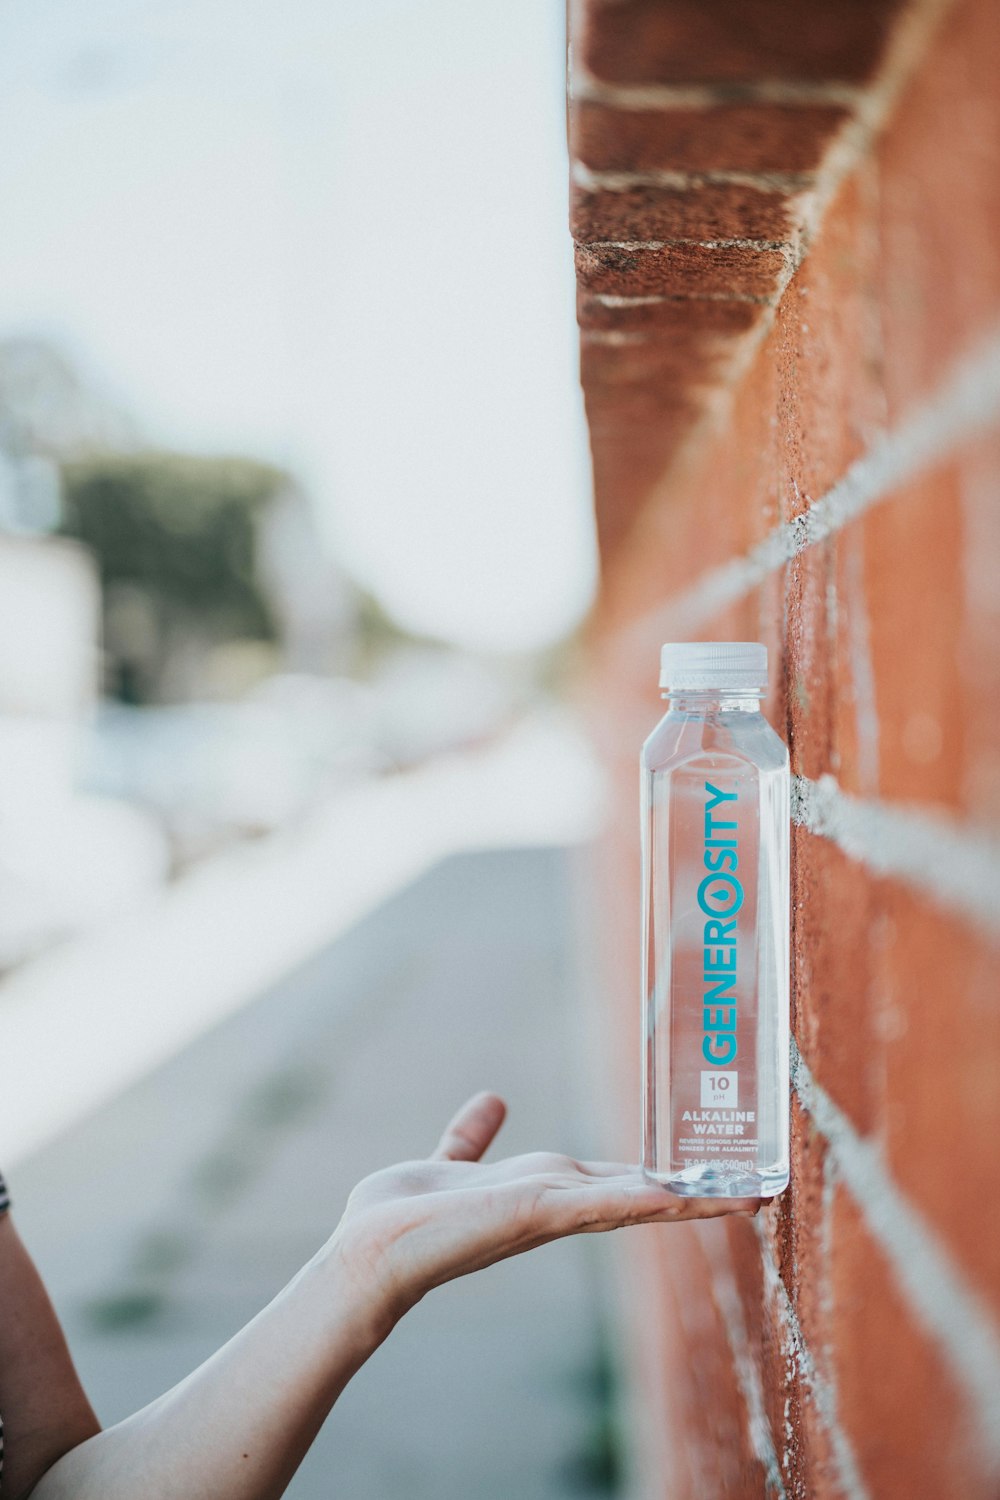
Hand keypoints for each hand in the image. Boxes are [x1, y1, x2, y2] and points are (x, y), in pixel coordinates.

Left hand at [328, 1092, 759, 1323]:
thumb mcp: (453, 1162)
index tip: (713, 1169)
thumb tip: (493, 1100)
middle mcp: (559, 1201)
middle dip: (700, 1191)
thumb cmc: (405, 1215)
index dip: (668, 1175)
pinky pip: (606, 1201)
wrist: (370, 1249)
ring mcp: (553, 1209)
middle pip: (644, 1192)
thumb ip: (472, 1138)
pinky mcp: (538, 1210)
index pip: (622, 1181)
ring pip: (639, 1198)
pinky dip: (650, 1197)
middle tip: (761, 1186)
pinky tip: (688, 1193)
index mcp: (547, 1189)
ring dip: (694, 1197)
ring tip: (751, 1194)